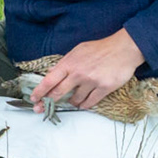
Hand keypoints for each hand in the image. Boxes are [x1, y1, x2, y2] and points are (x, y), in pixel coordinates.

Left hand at [27, 30, 143, 111]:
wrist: (123, 49)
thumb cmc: (100, 48)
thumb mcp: (78, 50)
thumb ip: (66, 63)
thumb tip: (53, 73)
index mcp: (69, 63)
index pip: (49, 80)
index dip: (40, 91)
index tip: (34, 98)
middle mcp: (78, 73)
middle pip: (58, 93)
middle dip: (47, 102)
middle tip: (42, 109)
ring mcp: (91, 81)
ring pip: (75, 100)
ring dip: (72, 102)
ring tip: (73, 100)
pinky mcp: (103, 88)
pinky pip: (89, 102)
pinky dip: (84, 105)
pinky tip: (83, 103)